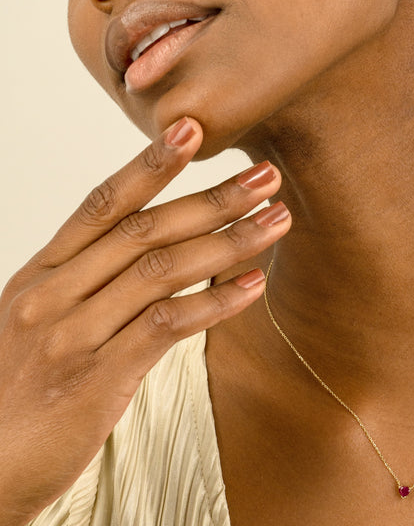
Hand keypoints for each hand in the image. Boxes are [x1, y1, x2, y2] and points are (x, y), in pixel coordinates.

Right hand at [0, 117, 289, 525]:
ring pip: (162, 269)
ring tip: (276, 221)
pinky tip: (253, 286)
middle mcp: (55, 293)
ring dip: (228, 241)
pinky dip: (215, 302)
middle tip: (266, 177)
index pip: (101, 203)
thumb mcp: (42, 327)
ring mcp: (75, 333)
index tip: (193, 129)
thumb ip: (88, 289)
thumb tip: (148, 260)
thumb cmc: (20, 396)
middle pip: (145, 229)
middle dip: (212, 198)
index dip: (149, 163)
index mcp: (42, 274)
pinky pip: (167, 325)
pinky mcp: (99, 376)